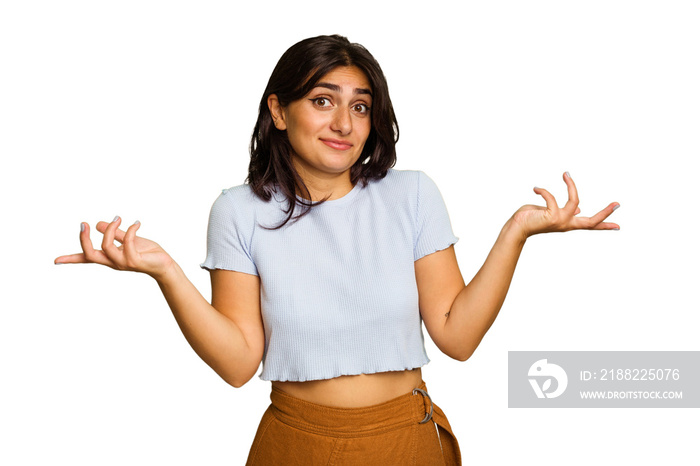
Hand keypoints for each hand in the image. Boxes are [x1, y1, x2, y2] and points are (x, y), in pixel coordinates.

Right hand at [54, 216, 173, 279]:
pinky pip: (127, 243)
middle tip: (84, 223)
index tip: (55, 261)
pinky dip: (130, 230)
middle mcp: (113, 262)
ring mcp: (123, 262)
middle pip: (90, 254)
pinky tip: (137, 223)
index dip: (71, 259)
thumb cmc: (147, 253)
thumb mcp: (128, 240)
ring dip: (110, 229)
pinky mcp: (135, 260)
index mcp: (109, 258)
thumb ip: (114, 233)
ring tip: (119, 218)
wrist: (164, 264)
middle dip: (84, 239)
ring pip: (106, 246)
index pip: (86, 258)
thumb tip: (98, 224)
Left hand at [511, 172, 619, 238]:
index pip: (590, 225)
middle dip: (605, 213)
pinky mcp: (551, 216)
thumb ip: (565, 211)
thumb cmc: (531, 218)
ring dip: (571, 186)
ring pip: (575, 202)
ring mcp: (560, 221)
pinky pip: (552, 197)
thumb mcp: (551, 213)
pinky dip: (544, 191)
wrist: (517, 228)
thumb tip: (579, 208)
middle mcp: (566, 224)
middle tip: (618, 204)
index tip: (618, 226)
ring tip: (566, 174)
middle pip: (591, 222)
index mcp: (568, 223)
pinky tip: (535, 189)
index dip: (604, 225)